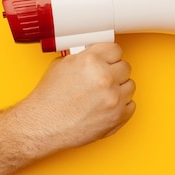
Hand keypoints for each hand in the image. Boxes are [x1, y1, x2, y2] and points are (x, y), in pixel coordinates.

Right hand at [12, 43, 135, 156]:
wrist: (43, 125)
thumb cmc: (49, 99)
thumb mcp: (62, 65)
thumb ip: (84, 57)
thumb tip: (96, 55)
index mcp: (91, 61)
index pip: (116, 49)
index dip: (109, 56)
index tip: (107, 60)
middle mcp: (105, 78)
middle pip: (125, 67)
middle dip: (114, 71)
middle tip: (102, 78)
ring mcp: (114, 98)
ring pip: (130, 86)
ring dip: (119, 88)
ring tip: (102, 94)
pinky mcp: (117, 116)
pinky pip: (131, 105)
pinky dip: (121, 106)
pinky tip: (105, 106)